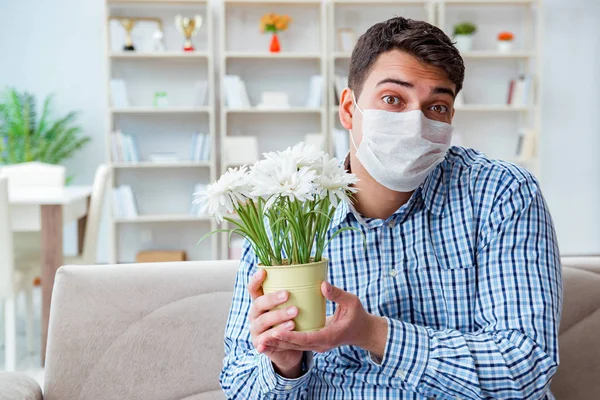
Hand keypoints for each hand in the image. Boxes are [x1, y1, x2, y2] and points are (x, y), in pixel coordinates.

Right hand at [247, 269, 303, 377]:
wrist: (289, 349)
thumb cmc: (293, 322)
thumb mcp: (297, 306)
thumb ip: (305, 294)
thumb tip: (324, 284)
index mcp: (262, 302)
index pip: (254, 289)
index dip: (256, 280)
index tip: (264, 271)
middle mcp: (256, 314)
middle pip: (258, 304)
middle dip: (271, 299)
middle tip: (287, 294)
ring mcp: (256, 330)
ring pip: (263, 322)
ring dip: (276, 317)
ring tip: (293, 317)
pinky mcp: (261, 344)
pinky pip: (266, 339)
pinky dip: (274, 336)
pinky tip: (285, 332)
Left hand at [260, 282, 387, 356]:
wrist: (363, 331)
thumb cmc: (357, 315)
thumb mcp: (351, 302)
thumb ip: (337, 294)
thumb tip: (322, 285)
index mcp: (329, 336)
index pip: (306, 338)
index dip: (289, 336)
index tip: (275, 331)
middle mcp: (320, 344)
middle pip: (295, 346)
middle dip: (278, 342)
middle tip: (260, 339)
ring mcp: (317, 345)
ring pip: (294, 347)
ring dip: (278, 344)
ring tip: (260, 341)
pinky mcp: (314, 342)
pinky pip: (297, 344)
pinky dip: (284, 341)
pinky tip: (270, 337)